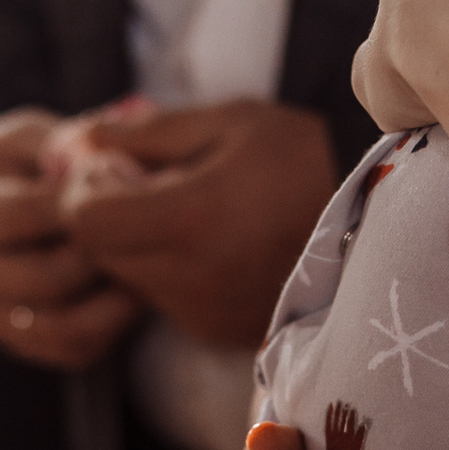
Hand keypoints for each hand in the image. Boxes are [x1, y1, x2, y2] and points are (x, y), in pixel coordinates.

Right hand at [0, 107, 143, 369]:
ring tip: (150, 258)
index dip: (87, 196)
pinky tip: (135, 286)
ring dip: (120, 294)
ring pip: (70, 325)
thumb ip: (67, 147)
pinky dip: (117, 323)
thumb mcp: (30, 139)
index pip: (31, 212)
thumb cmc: (16, 167)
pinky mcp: (24, 345)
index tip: (132, 177)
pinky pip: (80, 347)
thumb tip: (117, 164)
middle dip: (109, 249)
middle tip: (154, 224)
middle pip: (53, 276)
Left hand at [59, 100, 336, 347]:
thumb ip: (147, 132)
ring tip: (183, 208)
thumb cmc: (301, 159)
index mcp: (191, 216)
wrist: (371, 225)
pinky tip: (206, 241)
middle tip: (147, 181)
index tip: (116, 164)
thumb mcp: (229, 121)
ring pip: (126, 277)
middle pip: (99, 252)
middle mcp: (190, 275)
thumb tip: (77, 140)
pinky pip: (161, 297)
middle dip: (108, 214)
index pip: (86, 219)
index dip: (86, 187)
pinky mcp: (213, 328)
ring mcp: (201, 310)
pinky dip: (166, 268)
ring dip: (135, 242)